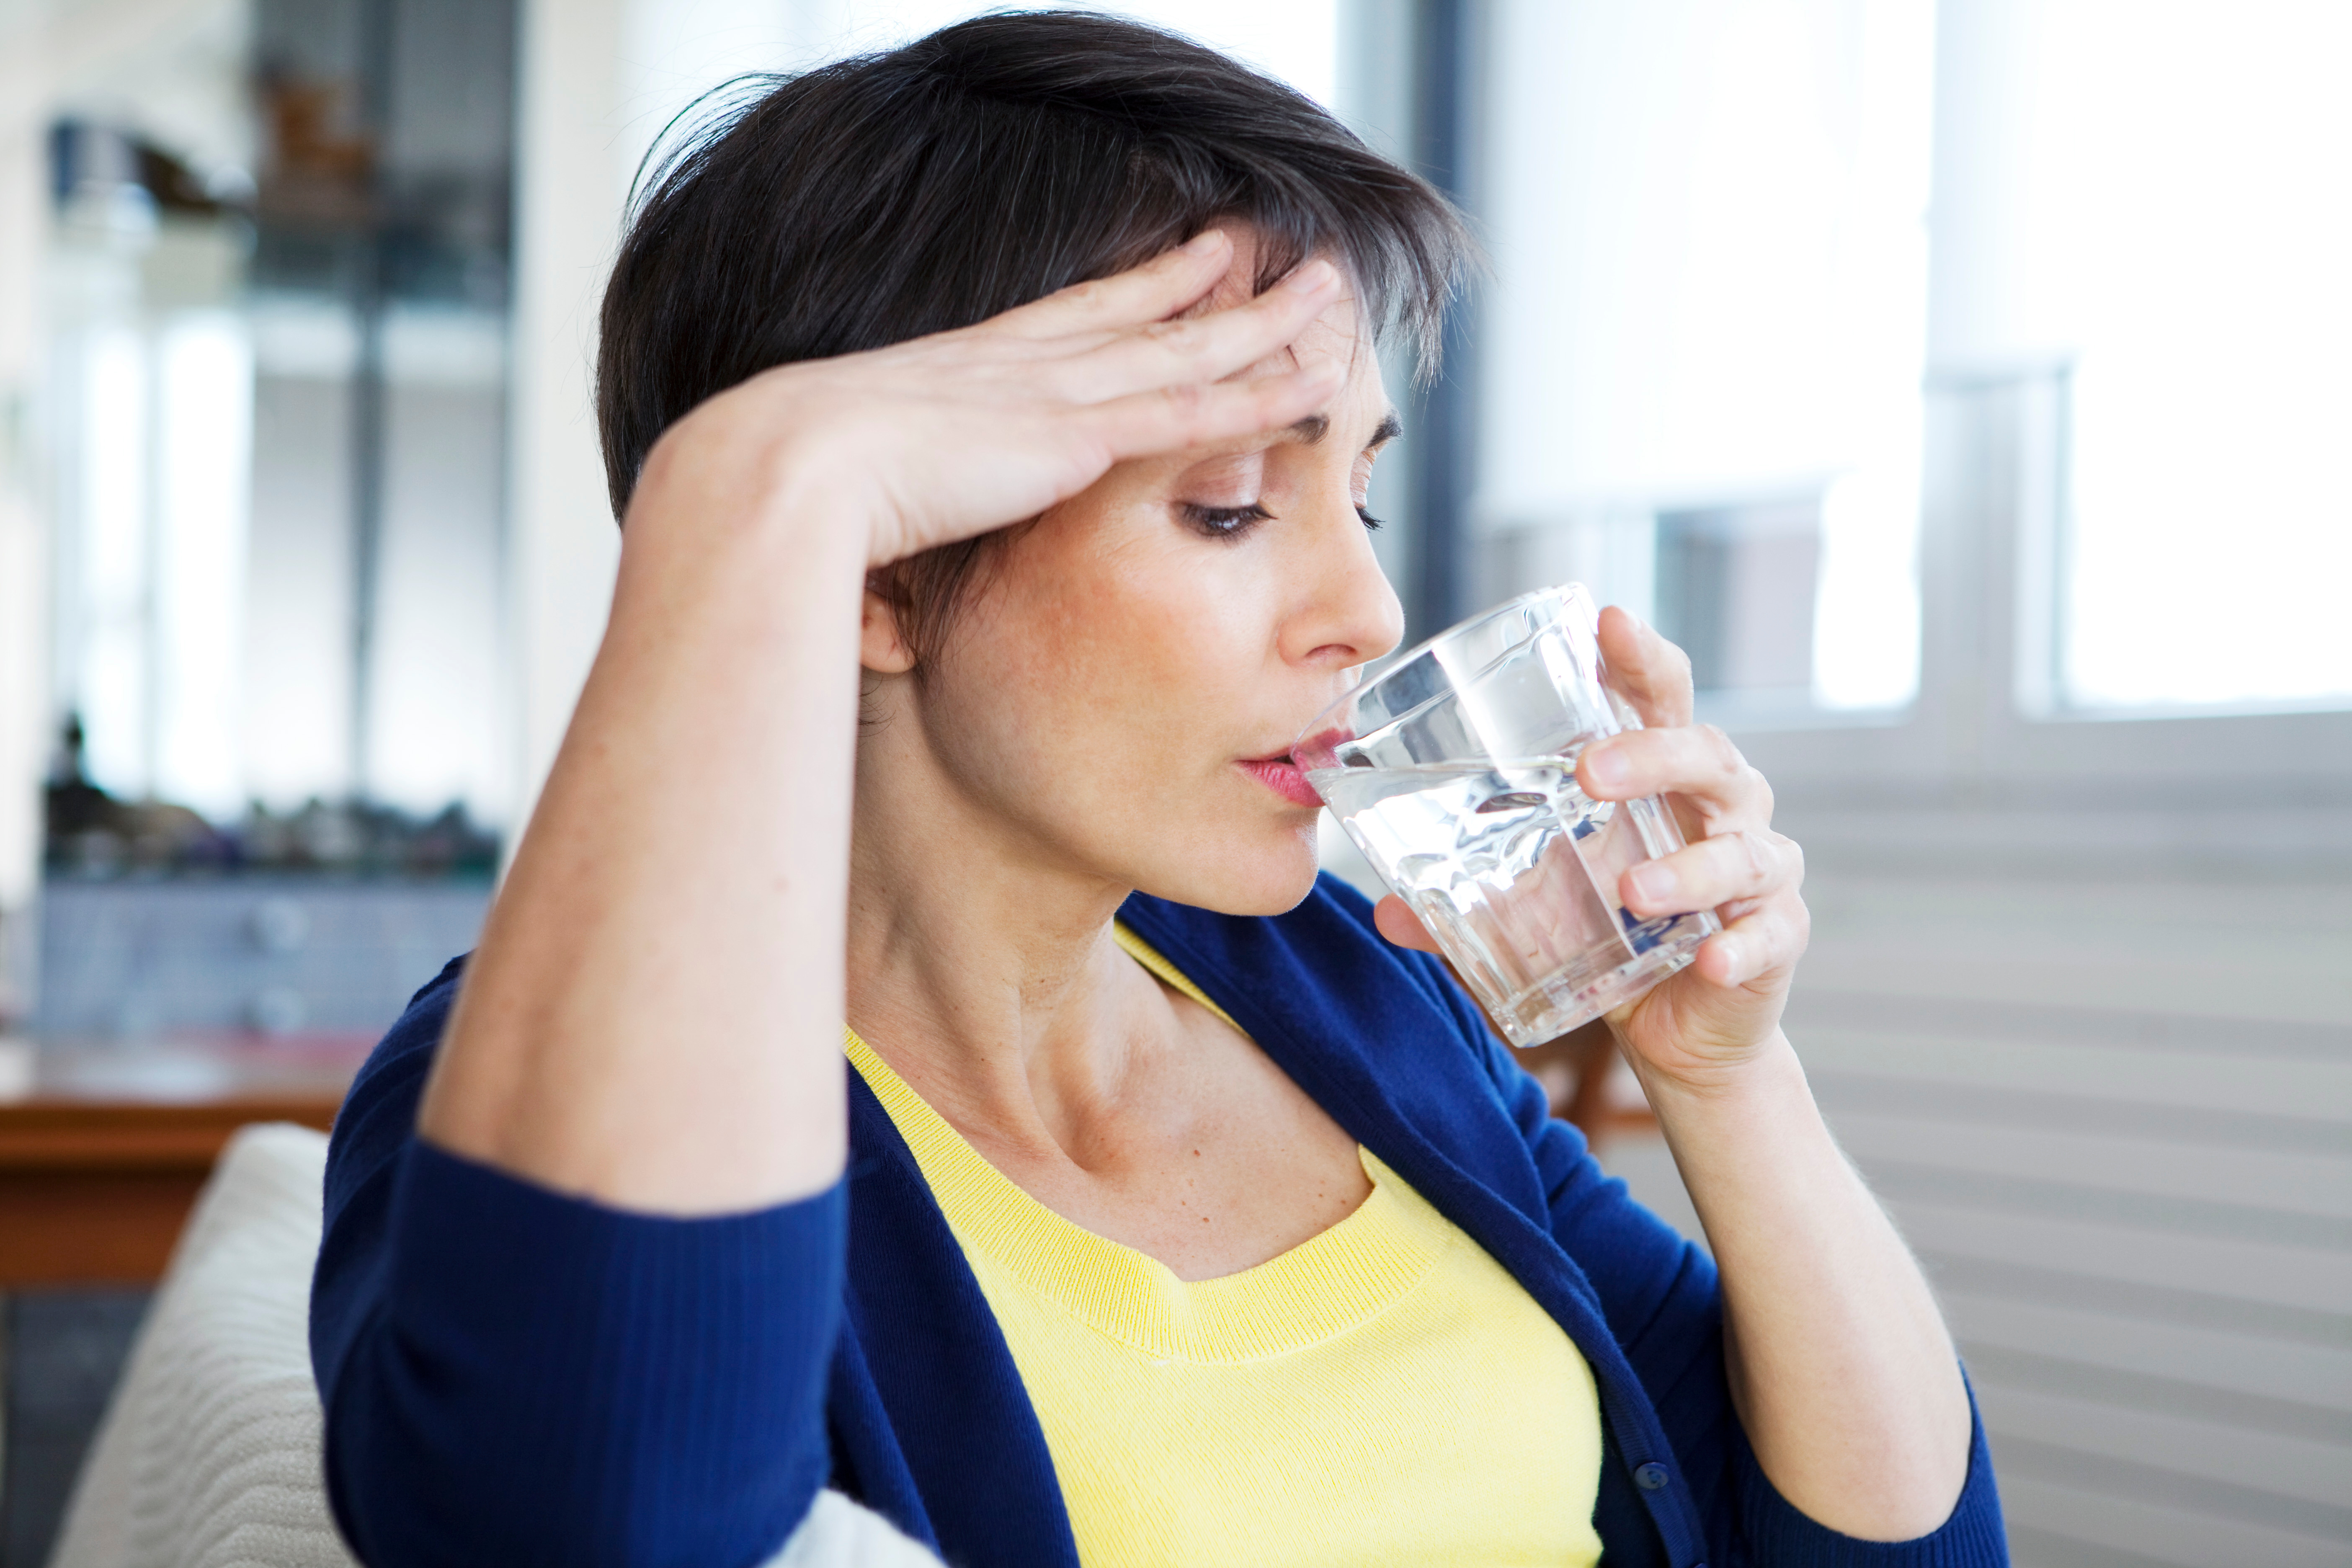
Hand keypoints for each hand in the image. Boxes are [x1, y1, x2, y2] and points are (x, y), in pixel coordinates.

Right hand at [626, 230, 1346, 566]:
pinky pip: (1197, 409)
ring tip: (1328, 293)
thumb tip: (890, 611)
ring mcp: (1058, 395)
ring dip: (1266, 324)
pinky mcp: (1080, 437)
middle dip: (1211, 284)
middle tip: (1266, 252)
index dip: (1129, 291)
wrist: (787, 480)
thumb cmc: (797, 508)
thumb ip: (896, 541)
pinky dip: (1262, 393)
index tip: (1171, 266)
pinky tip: (1316, 380)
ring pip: (1191, 349)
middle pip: (1142, 314)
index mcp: (969, 377)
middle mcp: (1025, 368)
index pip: (1070, 322)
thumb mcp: (859, 511)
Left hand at [1373, 606, 1809, 1092]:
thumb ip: (1468, 903)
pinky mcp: (1777, 935)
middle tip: (1590, 772)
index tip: (1608, 620)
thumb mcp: (1539, 907)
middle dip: (1652, 755)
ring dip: (1688, 868)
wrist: (1677, 1026)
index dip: (1642, 656)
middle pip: (1707, 753)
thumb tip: (1387, 912)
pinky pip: (1769, 933)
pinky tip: (1709, 958)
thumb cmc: (1611, 932)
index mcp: (1663, 776)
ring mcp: (1757, 869)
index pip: (1661, 697)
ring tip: (1633, 892)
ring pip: (1741, 850)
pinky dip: (1740, 945)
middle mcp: (1720, 807)